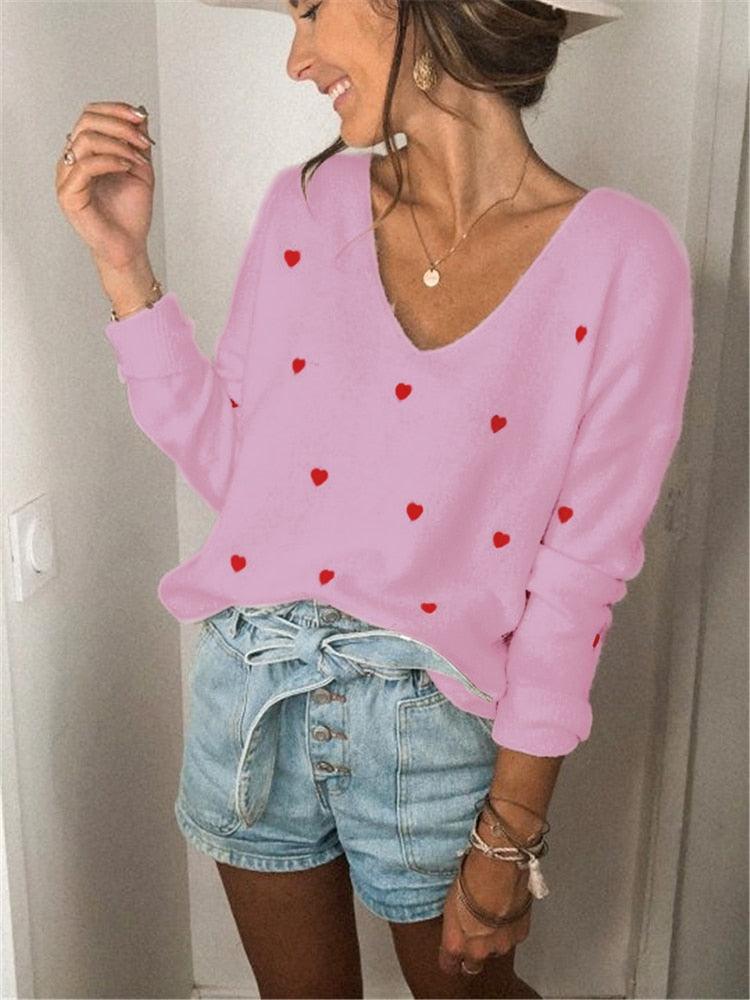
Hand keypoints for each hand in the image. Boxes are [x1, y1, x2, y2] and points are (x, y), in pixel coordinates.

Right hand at [55, 101, 154, 268]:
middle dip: (119, 124)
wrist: (129, 246)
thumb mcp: (140, 169)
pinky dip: (110, 161)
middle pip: (86, 121)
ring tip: (137, 158)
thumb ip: (137, 143)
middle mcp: (72, 161)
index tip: (140, 117)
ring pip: (85, 140)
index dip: (115, 110)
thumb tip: (140, 112)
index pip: (90, 116)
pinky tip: (127, 167)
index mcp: (85, 153)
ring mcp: (66, 178)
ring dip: (117, 143)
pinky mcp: (68, 194)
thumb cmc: (130, 214)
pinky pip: (85, 166)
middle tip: (142, 138)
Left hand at [439, 834, 533, 976]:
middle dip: (472, 957)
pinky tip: (507, 911)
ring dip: (493, 940)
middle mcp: (478, 951)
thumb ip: (455, 923)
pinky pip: (512, 938)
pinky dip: (510, 929)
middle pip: (472, 967)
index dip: (450, 960)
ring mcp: (500, 946)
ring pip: (495, 951)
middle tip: (473, 939)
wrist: (498, 868)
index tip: (452, 954)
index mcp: (455, 943)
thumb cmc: (470, 878)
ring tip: (492, 917)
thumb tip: (459, 924)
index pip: (449, 966)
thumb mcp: (450, 902)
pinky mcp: (519, 936)